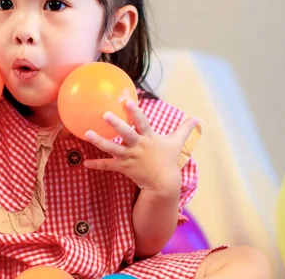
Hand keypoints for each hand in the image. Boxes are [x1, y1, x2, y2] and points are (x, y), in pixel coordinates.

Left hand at [83, 100, 199, 193]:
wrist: (163, 184)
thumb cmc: (168, 160)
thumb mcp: (176, 143)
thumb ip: (185, 128)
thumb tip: (198, 118)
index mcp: (149, 138)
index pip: (142, 122)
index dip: (135, 112)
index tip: (127, 101)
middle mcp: (138, 146)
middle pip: (126, 134)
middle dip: (116, 124)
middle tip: (105, 115)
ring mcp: (130, 157)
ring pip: (112, 148)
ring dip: (99, 141)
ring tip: (87, 133)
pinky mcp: (123, 167)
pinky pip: (108, 166)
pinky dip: (97, 164)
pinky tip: (86, 162)